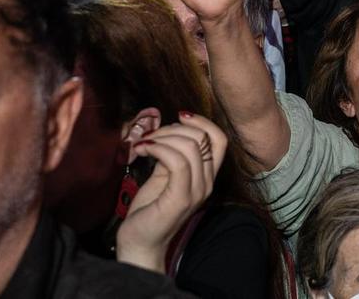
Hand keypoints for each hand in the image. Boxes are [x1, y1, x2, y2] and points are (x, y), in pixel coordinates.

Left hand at [116, 113, 227, 271]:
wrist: (140, 243)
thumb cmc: (150, 209)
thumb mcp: (163, 175)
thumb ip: (171, 154)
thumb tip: (167, 131)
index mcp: (206, 175)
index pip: (219, 138)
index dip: (201, 121)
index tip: (178, 117)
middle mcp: (206, 183)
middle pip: (203, 138)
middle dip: (173, 128)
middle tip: (150, 136)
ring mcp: (196, 191)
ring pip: (190, 147)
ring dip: (162, 137)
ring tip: (142, 144)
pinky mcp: (181, 198)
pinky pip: (177, 161)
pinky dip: (158, 148)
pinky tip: (142, 150)